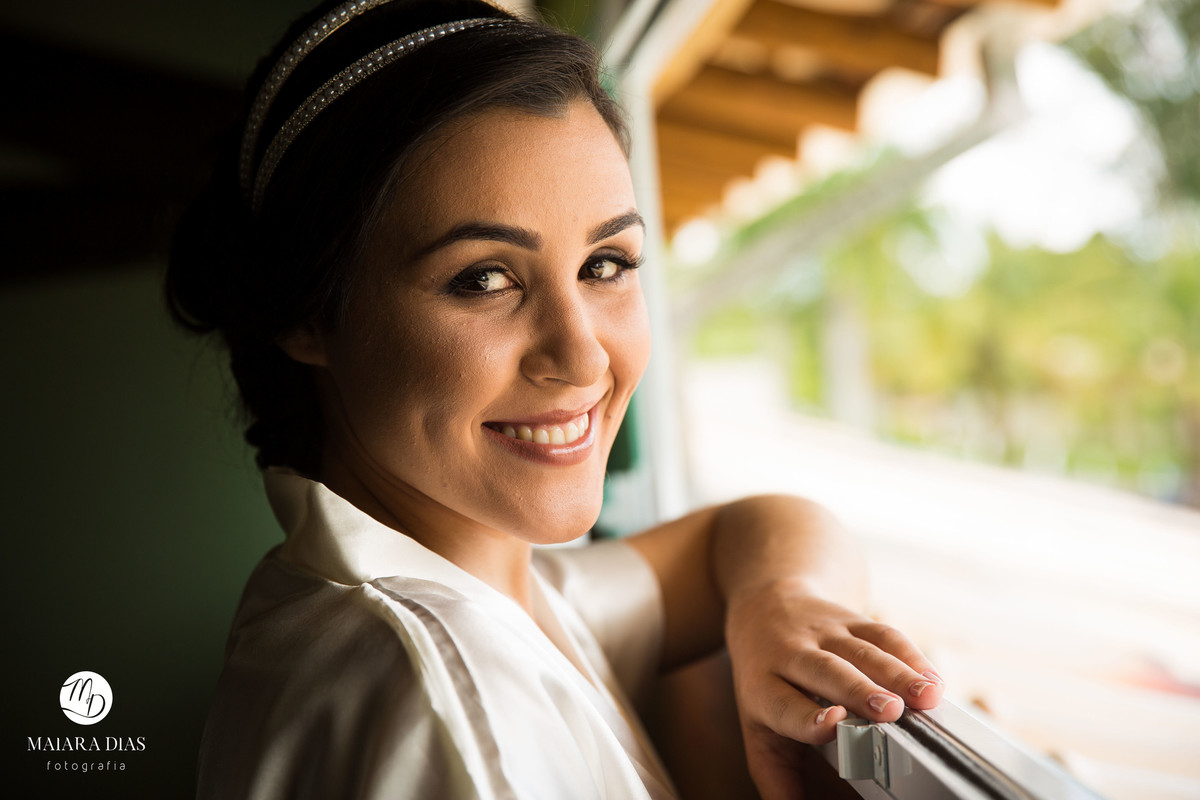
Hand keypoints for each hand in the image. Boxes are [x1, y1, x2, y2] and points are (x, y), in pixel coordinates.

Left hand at [724, 577, 942, 799]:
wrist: (763, 607)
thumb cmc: (765, 682)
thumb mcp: (758, 728)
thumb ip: (776, 778)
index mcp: (764, 686)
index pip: (784, 704)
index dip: (808, 717)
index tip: (832, 724)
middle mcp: (791, 654)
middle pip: (827, 671)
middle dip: (860, 691)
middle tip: (890, 711)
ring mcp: (823, 633)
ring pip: (862, 650)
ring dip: (898, 673)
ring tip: (926, 698)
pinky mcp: (851, 620)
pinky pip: (882, 633)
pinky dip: (911, 655)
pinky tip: (933, 680)